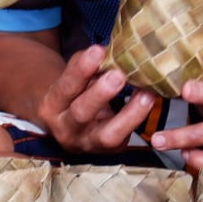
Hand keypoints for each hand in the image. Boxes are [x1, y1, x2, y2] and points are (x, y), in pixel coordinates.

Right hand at [34, 44, 157, 153]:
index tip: (98, 51)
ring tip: (146, 94)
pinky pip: (125, 137)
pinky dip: (138, 118)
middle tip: (119, 75)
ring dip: (129, 114)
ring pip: (108, 135)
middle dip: (101, 94)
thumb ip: (87, 64)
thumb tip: (110, 50)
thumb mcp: (73, 77)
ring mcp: (88, 143)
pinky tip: (149, 100)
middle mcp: (66, 129)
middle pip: (81, 113)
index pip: (65, 87)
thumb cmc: (74, 93)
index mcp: (52, 106)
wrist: (68, 126)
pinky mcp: (108, 151)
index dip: (81, 70)